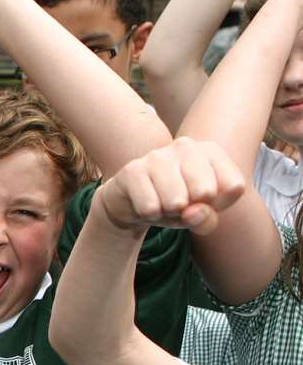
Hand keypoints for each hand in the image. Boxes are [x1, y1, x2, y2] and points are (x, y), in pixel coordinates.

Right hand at [97, 137, 245, 235]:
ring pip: (176, 201)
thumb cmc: (173, 205)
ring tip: (162, 204)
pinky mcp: (133, 170)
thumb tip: (190, 212)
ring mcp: (157, 155)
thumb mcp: (199, 216)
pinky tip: (145, 204)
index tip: (203, 201)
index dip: (218, 205)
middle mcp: (186, 146)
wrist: (131, 204)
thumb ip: (208, 219)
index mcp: (210, 151)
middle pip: (206, 192)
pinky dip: (149, 215)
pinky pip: (150, 207)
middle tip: (179, 203)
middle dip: (192, 208)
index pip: (234, 186)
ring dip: (168, 213)